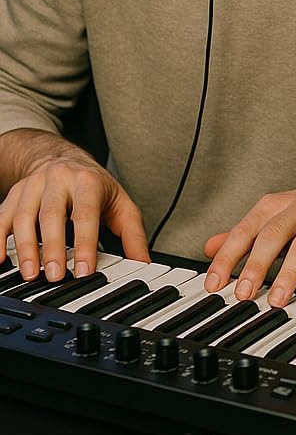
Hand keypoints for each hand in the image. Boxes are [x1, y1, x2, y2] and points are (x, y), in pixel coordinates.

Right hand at [0, 153, 148, 281]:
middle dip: (52, 247)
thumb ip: (132, 233)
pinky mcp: (15, 194)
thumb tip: (143, 262)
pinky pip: (2, 217)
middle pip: (52, 214)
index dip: (85, 243)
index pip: (86, 213)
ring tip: (31, 274)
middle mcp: (59, 179)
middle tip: (54, 276)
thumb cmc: (93, 186)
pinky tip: (1, 259)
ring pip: (24, 216)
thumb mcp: (120, 203)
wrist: (62, 158)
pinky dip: (0, 238)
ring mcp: (34, 185)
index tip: (83, 270)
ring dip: (26, 248)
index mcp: (88, 181)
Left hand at [203, 178, 295, 311]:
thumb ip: (243, 233)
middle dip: (257, 265)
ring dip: (290, 274)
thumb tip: (208, 248)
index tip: (213, 284)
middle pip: (274, 235)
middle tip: (243, 294)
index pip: (246, 230)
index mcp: (277, 205)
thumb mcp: (276, 215)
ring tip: (277, 301)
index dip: (228, 257)